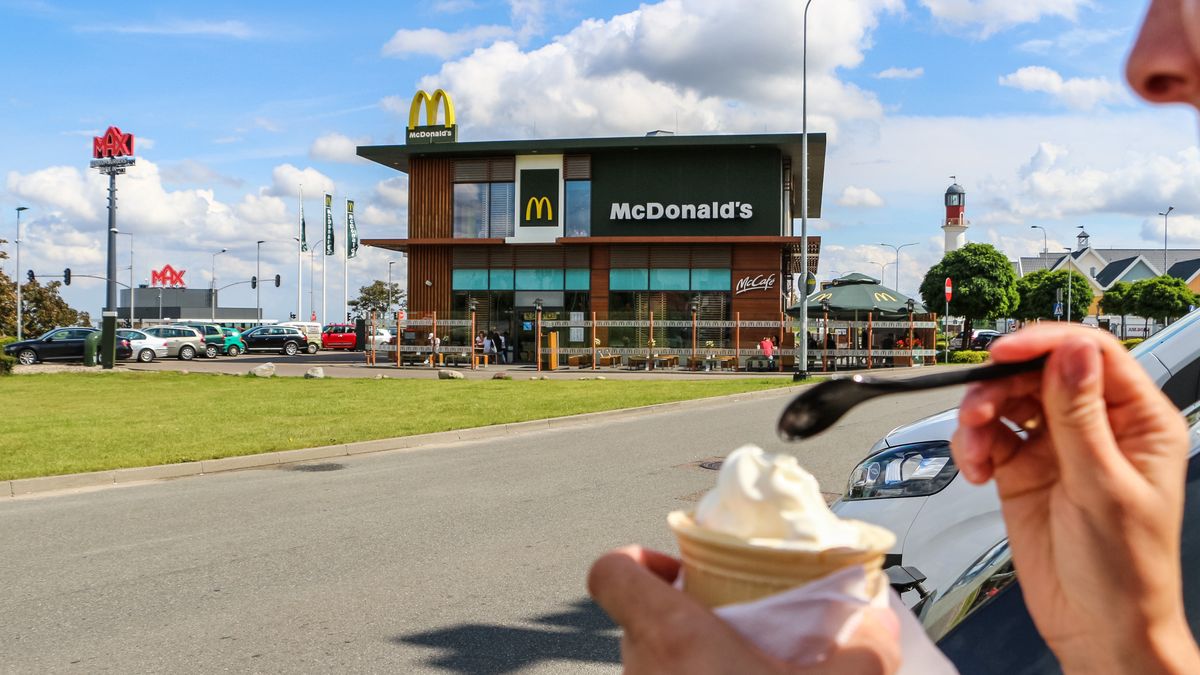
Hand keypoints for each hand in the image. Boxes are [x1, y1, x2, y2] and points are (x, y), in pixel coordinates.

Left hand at [587, 546, 899, 673]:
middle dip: (684, 619)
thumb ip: (863, 652)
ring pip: (651, 667)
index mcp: (671, 636)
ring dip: (688, 665)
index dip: (633, 559)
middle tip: (732, 629)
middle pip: (638, 621)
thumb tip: (880, 626)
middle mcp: (641, 671)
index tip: (680, 570)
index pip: (609, 573)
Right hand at [951, 324, 1199, 672]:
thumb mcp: (1104, 487)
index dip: (1045, 345)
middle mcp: (1096, 426)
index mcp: (1138, 421)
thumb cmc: (1126, 570)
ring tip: (973, 445)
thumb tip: (1071, 353)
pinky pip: (988, 436)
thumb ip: (1080, 416)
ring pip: (1007, 400)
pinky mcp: (1021, 469)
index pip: (1091, 355)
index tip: (1005, 353)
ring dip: (980, 415)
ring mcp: (1056, 447)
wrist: (1097, 628)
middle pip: (1038, 373)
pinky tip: (974, 468)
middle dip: (1001, 386)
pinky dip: (972, 445)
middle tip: (977, 410)